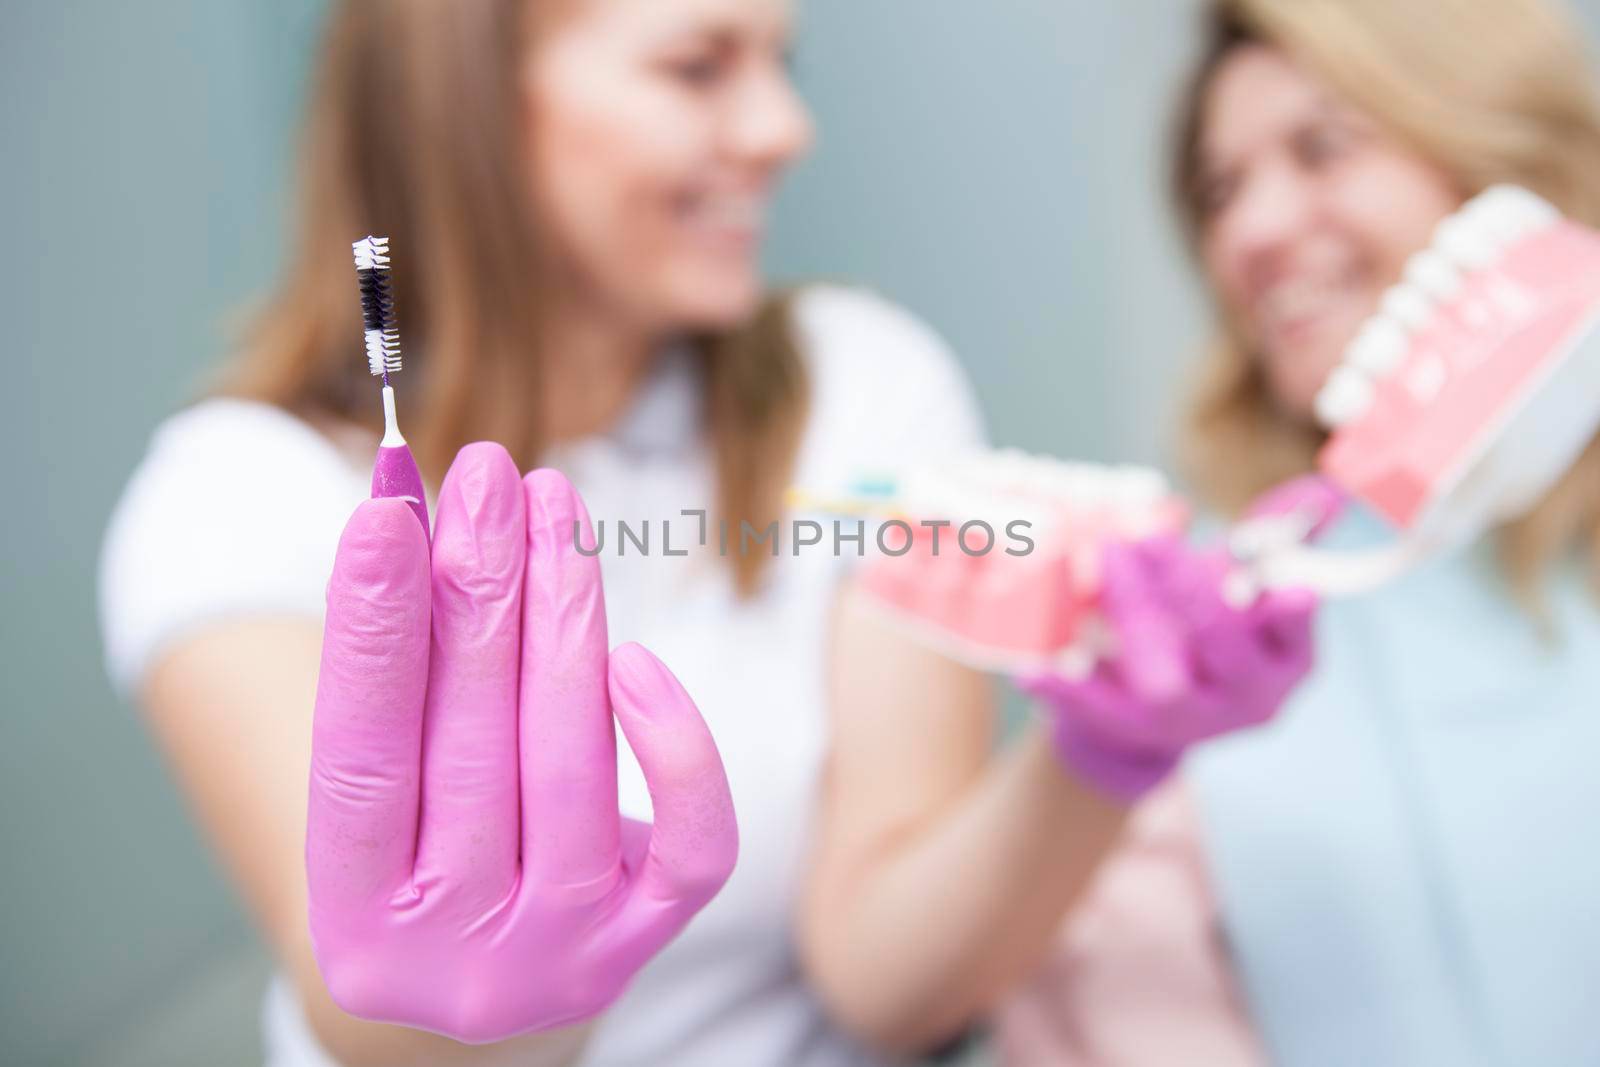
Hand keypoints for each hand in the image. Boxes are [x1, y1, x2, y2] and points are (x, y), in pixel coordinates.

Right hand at [307, 443, 736, 1043]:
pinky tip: (636, 654)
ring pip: (571, 767)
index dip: (372, 631)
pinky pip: (691, 844)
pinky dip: (675, 744)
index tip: (384, 513)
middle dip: (480, 589)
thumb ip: (392, 672)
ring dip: (564, 616)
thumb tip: (407, 514)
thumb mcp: (383, 786)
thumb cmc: (425, 850)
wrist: (488, 974)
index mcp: (356, 919)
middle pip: (471, 745)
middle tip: (488, 475)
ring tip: (552, 508)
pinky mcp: (646, 942)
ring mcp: (559, 954)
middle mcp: (455, 952)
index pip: (359, 757)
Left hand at [1020, 478, 1333, 802]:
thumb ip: (1282, 537)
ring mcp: (1188, 720)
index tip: (1286, 586)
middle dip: (1192, 591)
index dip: (1289, 611)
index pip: (1293, 631)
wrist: (1158, 713)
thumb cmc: (1212, 627)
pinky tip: (1034, 670)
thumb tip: (1326, 488)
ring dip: (1136, 618)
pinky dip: (1068, 692)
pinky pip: (1097, 712)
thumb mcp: (1247, 583)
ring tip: (1107, 559)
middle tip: (1151, 537)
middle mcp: (1247, 697)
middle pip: (1223, 647)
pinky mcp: (1132, 731)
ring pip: (1165, 682)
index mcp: (1287, 658)